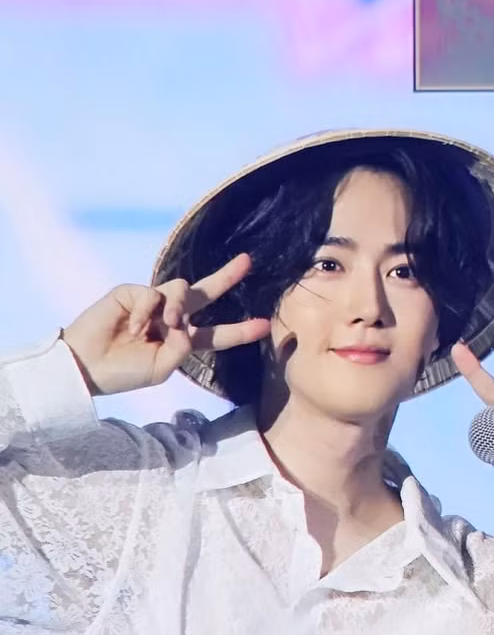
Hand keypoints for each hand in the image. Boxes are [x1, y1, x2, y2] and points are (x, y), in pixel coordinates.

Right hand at [61, 253, 271, 395]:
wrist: (88, 366)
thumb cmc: (124, 373)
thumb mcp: (161, 369)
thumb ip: (181, 348)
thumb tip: (185, 323)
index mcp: (181, 340)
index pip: (216, 334)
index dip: (239, 331)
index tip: (264, 326)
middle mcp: (170, 318)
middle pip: (204, 293)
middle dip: (226, 277)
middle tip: (247, 261)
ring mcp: (152, 303)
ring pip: (181, 290)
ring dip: (178, 307)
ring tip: (165, 324)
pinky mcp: (131, 292)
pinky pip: (151, 294)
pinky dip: (145, 312)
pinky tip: (131, 328)